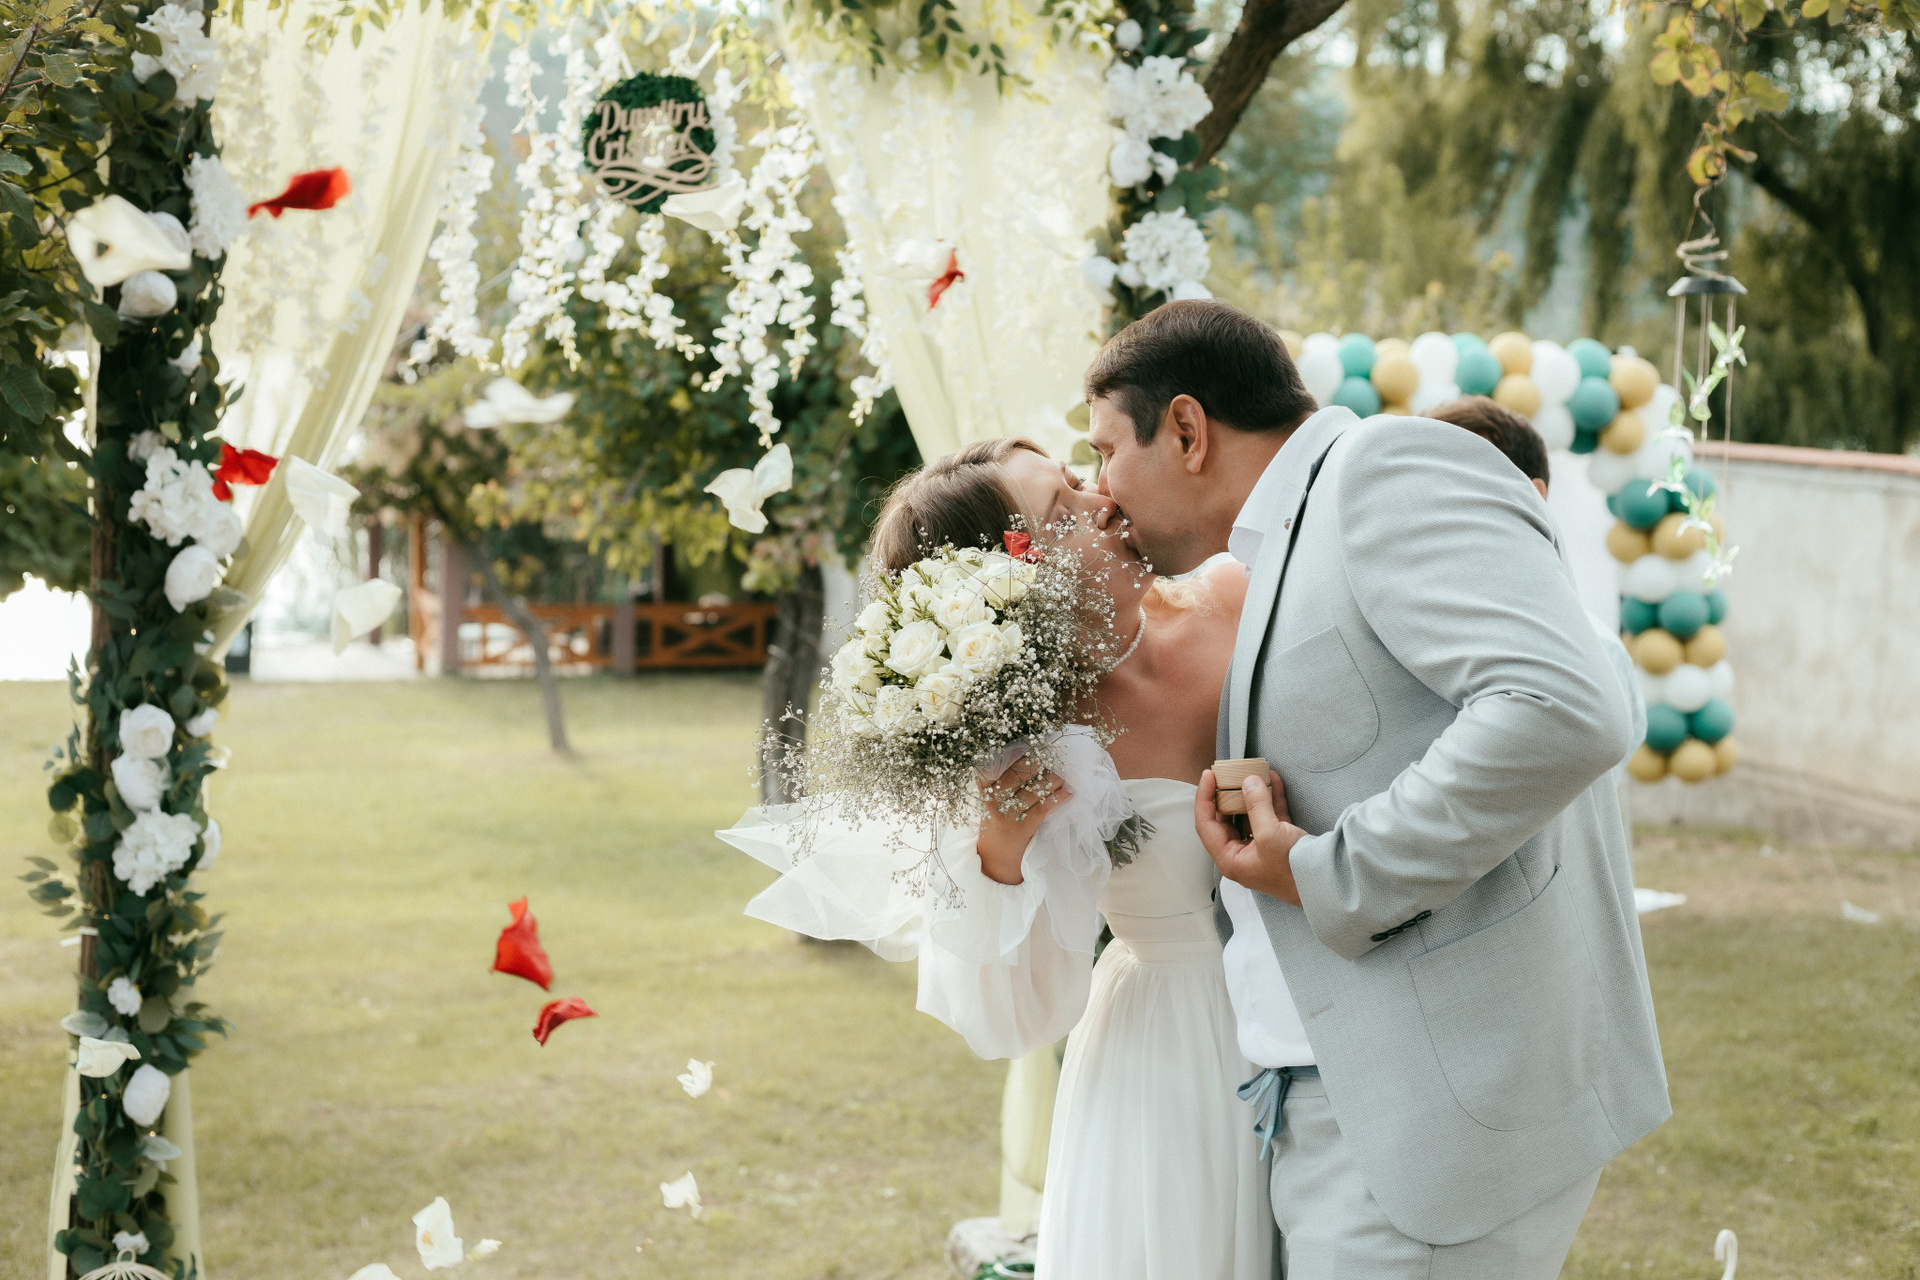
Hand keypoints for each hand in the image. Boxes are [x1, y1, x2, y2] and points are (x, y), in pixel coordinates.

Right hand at [977, 755, 1070, 885]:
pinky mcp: (1020, 830)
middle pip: (1015, 774)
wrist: (994, 862)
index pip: (992, 766)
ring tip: (1066, 771)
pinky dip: (1057, 799)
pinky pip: (1042, 809)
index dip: (1011, 753)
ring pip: (1032, 790)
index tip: (1028, 743)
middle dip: (1037, 761)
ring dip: (1053, 779)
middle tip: (1054, 752)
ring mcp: (1006, 816)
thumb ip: (1002, 782)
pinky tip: (1069, 793)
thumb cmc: (996, 825)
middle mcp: (992, 802)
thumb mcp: (991, 803)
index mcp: (983, 792)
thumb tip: (1029, 755)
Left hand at [1195, 769, 1304, 904]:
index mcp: (1230, 859)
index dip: (1204, 798)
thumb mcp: (1270, 834)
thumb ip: (1256, 806)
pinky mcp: (1279, 844)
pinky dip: (1271, 800)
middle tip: (1229, 773)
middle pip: (1226, 820)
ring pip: (1248, 817)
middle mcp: (1241, 856)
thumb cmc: (1292, 868)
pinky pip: (1269, 818)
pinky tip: (1273, 780)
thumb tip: (1247, 781)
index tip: (1209, 775)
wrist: (1326, 885)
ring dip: (1251, 795)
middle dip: (1228, 794)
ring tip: (1252, 772)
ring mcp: (1260, 850)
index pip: (1206, 825)